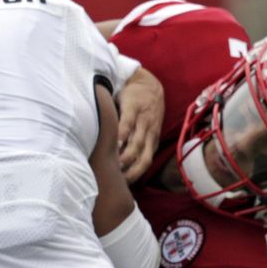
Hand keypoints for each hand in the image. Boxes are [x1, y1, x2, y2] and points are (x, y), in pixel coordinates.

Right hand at [116, 68, 163, 182]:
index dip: (137, 175)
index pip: (146, 162)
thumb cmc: (141, 109)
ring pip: (137, 142)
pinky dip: (123, 134)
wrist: (146, 82)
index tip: (124, 185)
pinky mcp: (133, 107)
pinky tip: (116, 142)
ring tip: (116, 165)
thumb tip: (119, 164)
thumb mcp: (144, 128)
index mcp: (151, 139)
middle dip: (133, 170)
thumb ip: (135, 143)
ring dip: (127, 155)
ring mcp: (142, 120)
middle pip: (144, 157)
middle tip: (120, 180)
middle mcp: (149, 132)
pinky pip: (128, 122)